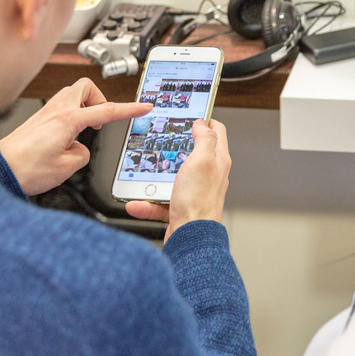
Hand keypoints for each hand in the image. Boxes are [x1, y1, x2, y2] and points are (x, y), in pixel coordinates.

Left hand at [0, 78, 150, 195]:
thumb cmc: (25, 168)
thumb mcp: (67, 167)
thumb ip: (82, 153)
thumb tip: (78, 148)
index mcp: (68, 119)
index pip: (106, 110)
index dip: (128, 109)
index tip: (143, 106)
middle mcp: (56, 110)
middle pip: (86, 87)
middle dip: (99, 99)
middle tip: (102, 119)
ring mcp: (45, 112)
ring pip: (72, 96)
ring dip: (84, 108)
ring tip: (84, 130)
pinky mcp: (38, 119)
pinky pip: (61, 108)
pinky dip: (70, 117)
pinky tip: (65, 137)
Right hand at [126, 120, 230, 242]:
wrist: (190, 239)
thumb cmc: (199, 203)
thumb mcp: (203, 160)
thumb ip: (205, 139)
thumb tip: (203, 123)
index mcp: (217, 161)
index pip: (217, 133)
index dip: (205, 121)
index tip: (191, 116)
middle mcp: (209, 176)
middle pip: (194, 154)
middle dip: (176, 147)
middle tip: (163, 140)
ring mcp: (194, 193)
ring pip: (173, 178)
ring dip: (156, 177)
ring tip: (146, 173)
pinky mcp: (181, 209)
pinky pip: (160, 201)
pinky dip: (148, 202)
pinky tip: (137, 202)